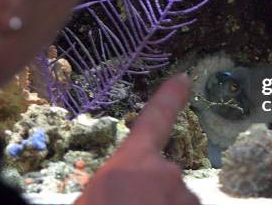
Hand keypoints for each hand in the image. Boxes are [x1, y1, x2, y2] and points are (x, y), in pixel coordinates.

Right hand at [76, 74, 199, 204]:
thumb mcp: (87, 201)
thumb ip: (108, 184)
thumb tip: (116, 188)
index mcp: (130, 165)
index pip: (154, 120)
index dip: (169, 98)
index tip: (183, 79)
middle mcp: (164, 173)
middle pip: (158, 176)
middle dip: (145, 193)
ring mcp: (185, 195)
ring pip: (171, 198)